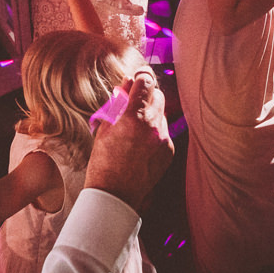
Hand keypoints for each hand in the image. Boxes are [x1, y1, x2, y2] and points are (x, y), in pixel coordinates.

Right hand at [84, 71, 174, 211]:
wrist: (115, 194)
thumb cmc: (103, 162)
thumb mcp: (104, 128)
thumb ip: (117, 104)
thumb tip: (125, 84)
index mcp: (134, 116)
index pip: (146, 82)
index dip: (141, 78)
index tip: (136, 79)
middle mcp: (153, 125)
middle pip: (158, 95)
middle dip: (146, 95)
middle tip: (133, 103)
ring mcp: (163, 138)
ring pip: (162, 113)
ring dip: (151, 114)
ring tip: (135, 128)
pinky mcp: (169, 150)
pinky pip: (164, 131)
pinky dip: (155, 132)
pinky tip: (141, 144)